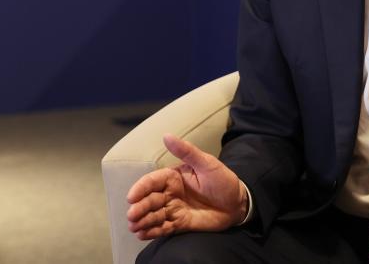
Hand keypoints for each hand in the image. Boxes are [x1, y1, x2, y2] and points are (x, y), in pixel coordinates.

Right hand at [126, 134, 248, 239]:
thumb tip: (167, 135)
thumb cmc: (222, 180)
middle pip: (150, 200)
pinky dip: (152, 231)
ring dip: (142, 221)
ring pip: (153, 215)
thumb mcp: (207, 163)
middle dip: (139, 207)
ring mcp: (174, 209)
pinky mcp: (179, 223)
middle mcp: (170, 193)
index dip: (140, 188)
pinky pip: (163, 228)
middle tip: (132, 216)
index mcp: (173, 177)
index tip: (131, 197)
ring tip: (134, 227)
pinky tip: (143, 234)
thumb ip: (187, 151)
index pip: (152, 182)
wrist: (237, 203)